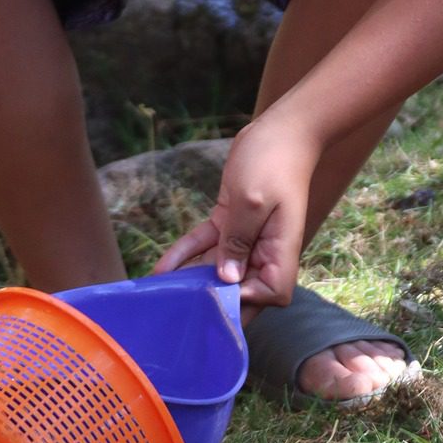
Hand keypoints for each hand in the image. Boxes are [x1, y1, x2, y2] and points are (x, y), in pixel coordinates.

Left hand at [153, 117, 318, 308]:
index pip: (271, 294)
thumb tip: (228, 279)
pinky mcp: (231, 223)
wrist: (279, 131)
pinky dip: (186, 255)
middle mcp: (265, 250)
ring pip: (218, 269)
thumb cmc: (271, 162)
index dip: (247, 301)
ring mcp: (247, 237)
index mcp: (280, 250)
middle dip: (214, 301)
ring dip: (192, 281)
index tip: (221, 294)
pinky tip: (162, 268)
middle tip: (180, 312)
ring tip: (162, 296)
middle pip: (242, 289)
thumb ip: (238, 241)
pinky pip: (207, 245)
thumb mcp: (250, 201)